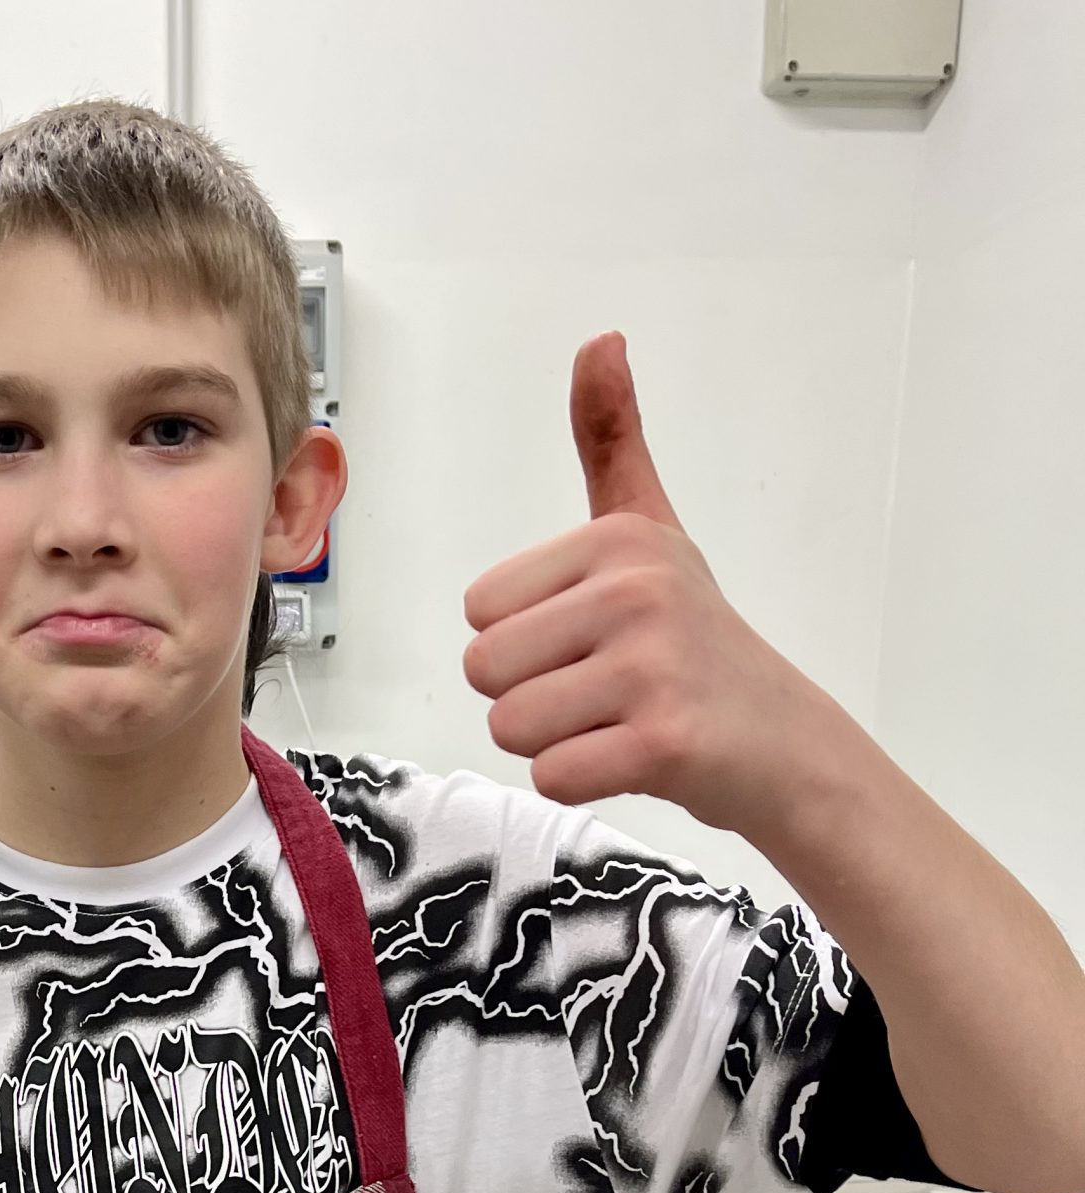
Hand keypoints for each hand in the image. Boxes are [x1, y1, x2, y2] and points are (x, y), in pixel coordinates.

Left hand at [462, 332, 841, 837]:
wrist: (784, 744)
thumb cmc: (699, 643)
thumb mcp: (652, 531)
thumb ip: (612, 442)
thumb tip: (600, 339)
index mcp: (618, 540)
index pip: (479, 612)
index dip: (522, 644)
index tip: (592, 644)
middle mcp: (636, 591)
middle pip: (485, 670)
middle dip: (531, 699)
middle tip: (604, 693)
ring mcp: (654, 667)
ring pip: (511, 727)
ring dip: (555, 742)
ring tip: (619, 722)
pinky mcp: (664, 742)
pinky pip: (553, 776)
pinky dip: (583, 781)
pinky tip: (636, 759)